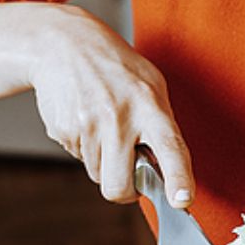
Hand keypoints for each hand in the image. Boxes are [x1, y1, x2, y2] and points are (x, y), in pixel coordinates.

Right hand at [28, 5, 192, 206]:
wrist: (63, 44)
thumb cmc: (116, 67)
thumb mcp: (152, 85)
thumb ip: (162, 126)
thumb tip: (167, 172)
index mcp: (149, 104)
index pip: (169, 148)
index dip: (178, 178)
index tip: (182, 200)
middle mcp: (118, 117)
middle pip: (119, 185)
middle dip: (125, 191)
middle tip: (130, 177)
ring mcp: (86, 125)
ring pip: (98, 174)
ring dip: (105, 162)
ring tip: (105, 126)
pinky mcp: (62, 130)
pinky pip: (79, 159)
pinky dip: (86, 148)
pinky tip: (87, 119)